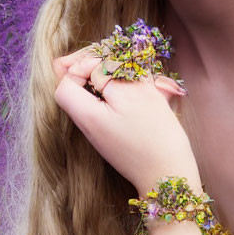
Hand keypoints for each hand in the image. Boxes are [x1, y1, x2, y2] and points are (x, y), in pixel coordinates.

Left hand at [52, 46, 200, 195]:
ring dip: (112, 77)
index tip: (105, 63)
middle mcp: (88, 123)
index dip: (80, 64)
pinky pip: (110, 105)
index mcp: (85, 113)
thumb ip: (106, 74)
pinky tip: (145, 88)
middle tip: (117, 59)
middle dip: (93, 67)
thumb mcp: (132, 95)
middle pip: (76, 86)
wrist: (169, 176)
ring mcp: (101, 131)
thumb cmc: (153, 135)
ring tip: (134, 72)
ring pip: (95, 93)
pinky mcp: (116, 135)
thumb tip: (92, 67)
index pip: (64, 81)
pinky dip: (122, 92)